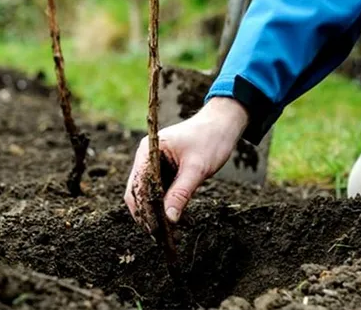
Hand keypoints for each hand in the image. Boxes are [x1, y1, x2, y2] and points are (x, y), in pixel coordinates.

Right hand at [124, 97, 248, 229]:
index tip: (155, 229)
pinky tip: (175, 219)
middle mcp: (146, 156)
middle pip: (137, 191)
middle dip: (147, 214)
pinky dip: (165, 205)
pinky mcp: (164, 169)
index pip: (137, 185)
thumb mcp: (197, 168)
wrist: (223, 124)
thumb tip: (169, 219)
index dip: (143, 209)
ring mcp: (154, 163)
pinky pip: (159, 191)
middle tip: (161, 237)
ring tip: (169, 232)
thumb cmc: (211, 139)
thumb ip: (181, 193)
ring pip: (147, 193)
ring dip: (156, 212)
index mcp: (148, 150)